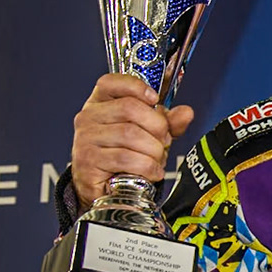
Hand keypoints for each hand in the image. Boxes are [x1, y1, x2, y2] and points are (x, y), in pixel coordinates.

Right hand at [70, 73, 193, 208]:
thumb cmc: (124, 156)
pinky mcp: (88, 162)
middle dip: (157, 126)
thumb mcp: (149, 134)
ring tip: (157, 159)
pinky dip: (147, 167)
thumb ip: (167, 122)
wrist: (104, 189)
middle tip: (164, 141)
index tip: (154, 99)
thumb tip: (186, 113)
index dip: (135, 86)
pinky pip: (126, 159)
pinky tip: (152, 171)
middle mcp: (88, 118)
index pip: (110, 82)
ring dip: (154, 150)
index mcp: (100, 104)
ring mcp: (85, 139)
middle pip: (129, 108)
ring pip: (130, 134)